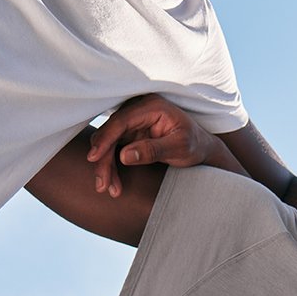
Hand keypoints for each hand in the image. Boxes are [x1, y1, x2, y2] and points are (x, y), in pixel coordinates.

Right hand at [86, 95, 224, 196]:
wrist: (202, 147)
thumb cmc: (195, 144)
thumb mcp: (179, 148)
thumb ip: (153, 150)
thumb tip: (124, 156)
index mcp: (152, 107)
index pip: (121, 121)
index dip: (105, 139)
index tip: (94, 158)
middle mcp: (139, 110)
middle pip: (110, 133)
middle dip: (103, 159)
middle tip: (102, 185)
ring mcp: (133, 121)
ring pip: (108, 142)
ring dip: (105, 165)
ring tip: (108, 189)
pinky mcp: (130, 133)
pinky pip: (113, 148)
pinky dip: (111, 165)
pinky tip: (113, 183)